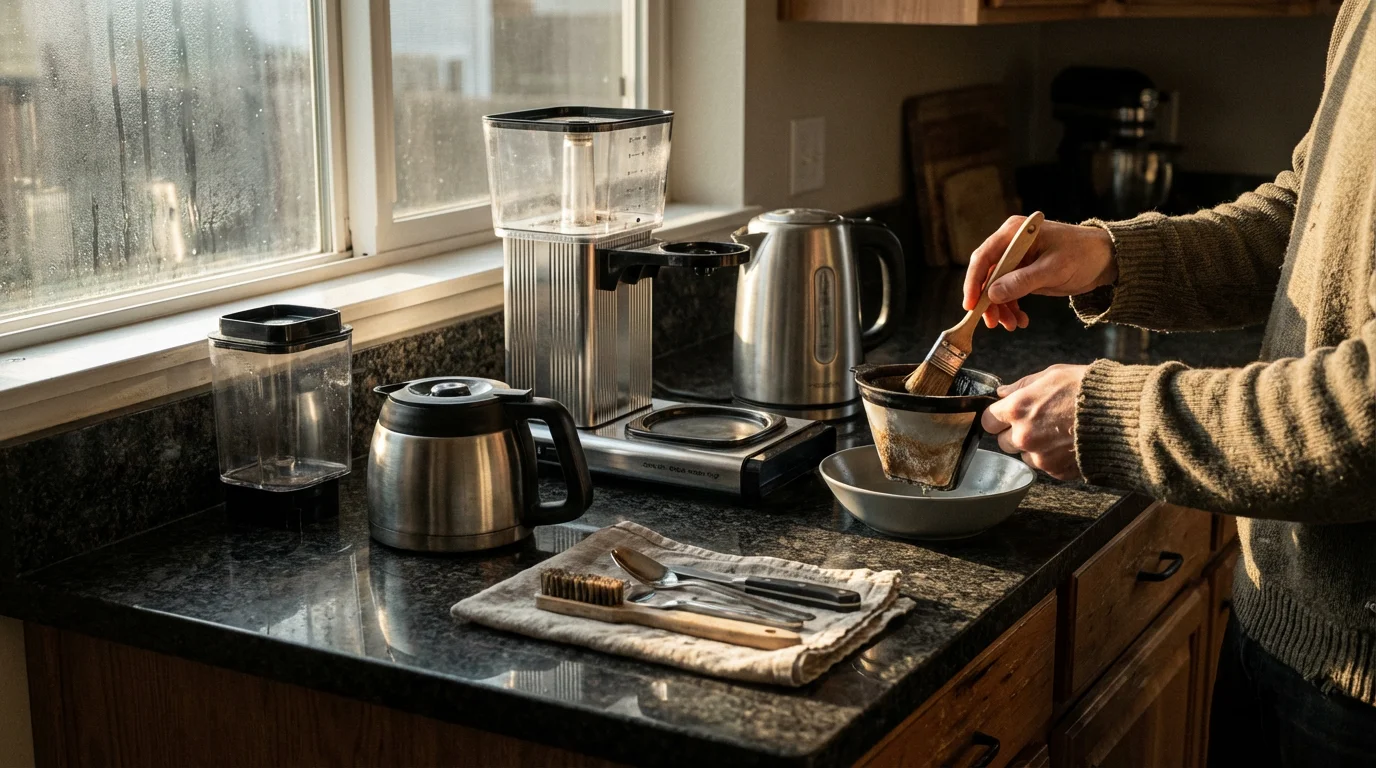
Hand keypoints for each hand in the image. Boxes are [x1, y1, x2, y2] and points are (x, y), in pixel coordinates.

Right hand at [962, 216, 1117, 330]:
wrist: (1105, 259)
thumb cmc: (1083, 254)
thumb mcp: (1053, 269)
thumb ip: (1022, 281)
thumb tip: (992, 294)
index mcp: (1015, 234)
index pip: (984, 257)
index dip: (974, 281)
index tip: (971, 305)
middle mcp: (1010, 245)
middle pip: (986, 274)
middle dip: (988, 300)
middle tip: (992, 322)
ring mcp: (1016, 260)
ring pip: (996, 288)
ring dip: (1000, 308)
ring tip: (1011, 325)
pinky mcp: (1023, 274)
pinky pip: (1009, 293)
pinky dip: (1012, 308)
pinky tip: (1020, 320)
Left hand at [981, 365, 1087, 480]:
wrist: (1122, 414)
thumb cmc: (1088, 389)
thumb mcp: (1052, 375)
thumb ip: (1022, 386)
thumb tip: (1002, 392)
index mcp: (1017, 410)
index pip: (988, 421)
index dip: (997, 417)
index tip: (1006, 415)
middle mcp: (1023, 437)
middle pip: (1003, 442)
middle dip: (1015, 433)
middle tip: (1038, 422)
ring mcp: (1040, 457)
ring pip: (1024, 456)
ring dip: (1034, 448)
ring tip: (1058, 432)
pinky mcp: (1057, 472)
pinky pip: (1046, 467)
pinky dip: (1053, 458)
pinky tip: (1069, 443)